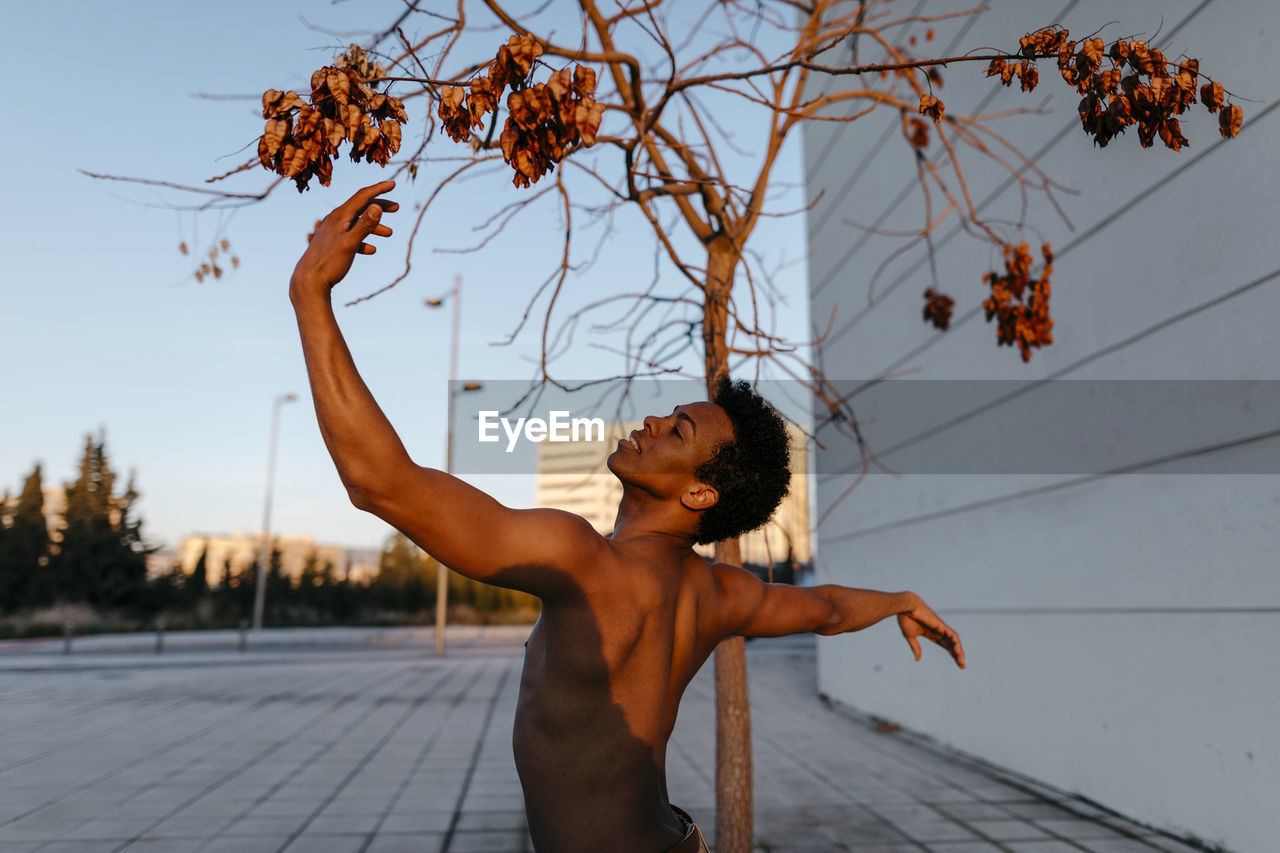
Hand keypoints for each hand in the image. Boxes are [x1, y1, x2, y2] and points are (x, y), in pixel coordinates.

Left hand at [290, 180, 398, 296]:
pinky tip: (371, 250)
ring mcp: (333, 231)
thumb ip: (364, 225)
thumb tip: (377, 206)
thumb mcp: (350, 244)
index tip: (393, 184)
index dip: (379, 189)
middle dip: (379, 206)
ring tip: (389, 234)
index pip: (362, 196)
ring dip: (374, 226)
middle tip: (397, 208)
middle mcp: (335, 220)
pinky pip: (351, 236)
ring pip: (357, 222)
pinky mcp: (332, 243)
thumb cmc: (329, 263)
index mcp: (340, 216)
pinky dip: (363, 240)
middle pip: (360, 207)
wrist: (308, 281)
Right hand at [897, 594, 964, 668]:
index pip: (945, 645)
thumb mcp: (910, 636)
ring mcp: (941, 628)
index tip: (957, 663)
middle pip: (952, 645)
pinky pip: (953, 635)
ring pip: (954, 641)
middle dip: (957, 655)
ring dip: (959, 651)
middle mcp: (938, 631)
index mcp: (931, 634)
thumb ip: (915, 647)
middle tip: (962, 666)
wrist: (905, 607)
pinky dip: (957, 643)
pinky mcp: (941, 625)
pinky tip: (958, 652)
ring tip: (962, 662)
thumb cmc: (906, 618)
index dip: (952, 654)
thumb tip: (918, 660)